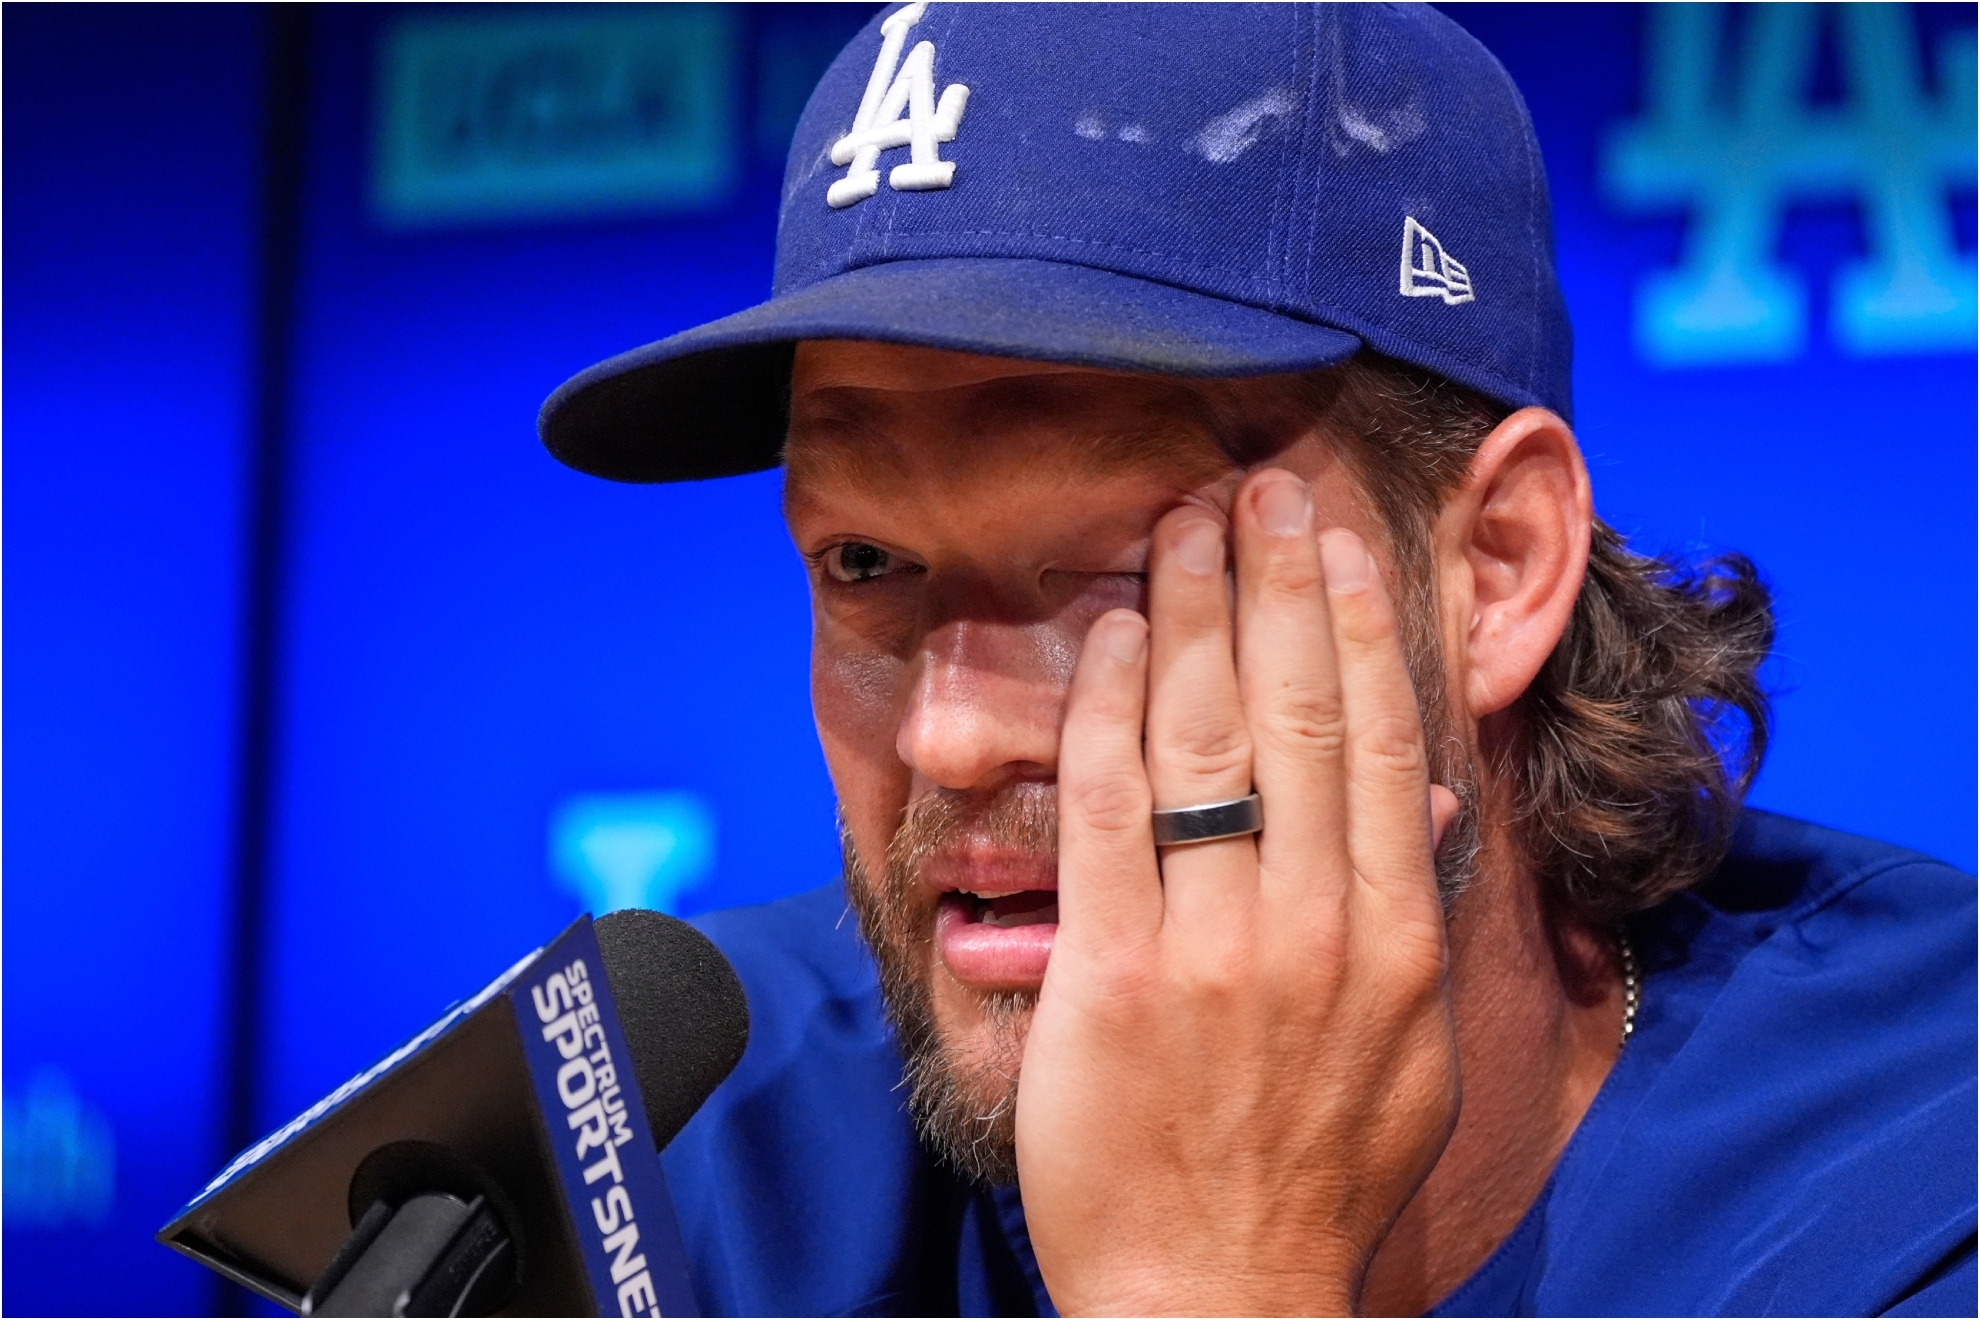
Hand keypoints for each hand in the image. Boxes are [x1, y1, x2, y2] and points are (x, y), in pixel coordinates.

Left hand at [1016, 469, 1462, 1315]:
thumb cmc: (1316, 1175)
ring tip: (1185, 524)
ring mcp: (1216, 949)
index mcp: (1399, 941)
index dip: (1361, 626)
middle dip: (1279, 583)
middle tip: (1258, 486)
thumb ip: (1415, 919)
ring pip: (1211, 740)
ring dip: (1198, 613)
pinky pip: (1112, 810)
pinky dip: (1115, 709)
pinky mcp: (1116, 975)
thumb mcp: (1411, 1052)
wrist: (1220, 1297)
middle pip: (1301, 713)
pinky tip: (1119, 636)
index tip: (1340, 542)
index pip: (1383, 743)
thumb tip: (1430, 800)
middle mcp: (1319, 929)